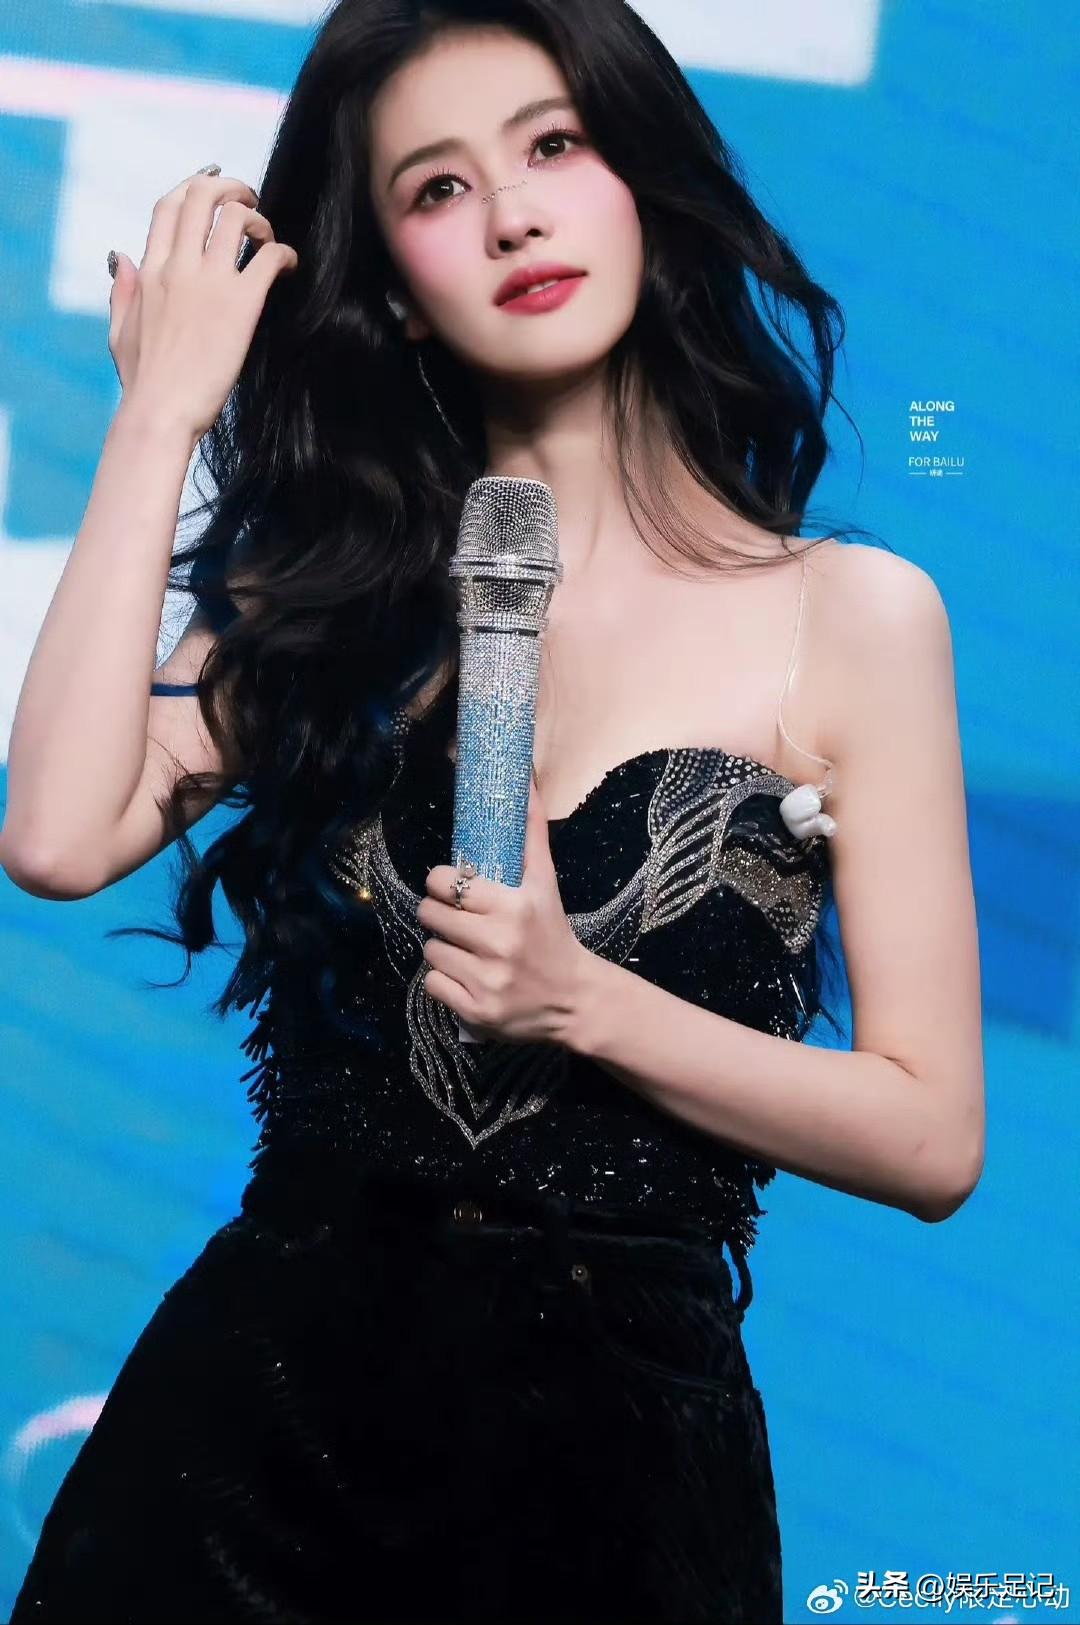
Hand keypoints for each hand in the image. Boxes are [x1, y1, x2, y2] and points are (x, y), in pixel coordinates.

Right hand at [108, 168, 298, 439]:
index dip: (195, 185)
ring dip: (258, 219)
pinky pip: (269, 257)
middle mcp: (178, 268)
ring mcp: (209, 283)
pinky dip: (284, 252)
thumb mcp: (120, 332)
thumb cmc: (144, 384)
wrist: (161, 413)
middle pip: (203, 196)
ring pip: (236, 217)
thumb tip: (120, 257)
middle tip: (250, 202)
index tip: (214, 186)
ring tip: (267, 238)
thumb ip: (123, 291)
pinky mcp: (241, 304)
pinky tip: (288, 266)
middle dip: (230, 187)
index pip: (170, 206)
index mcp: (150, 272)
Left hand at [418, 777, 590, 1046]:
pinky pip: (432, 985)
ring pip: (430, 951)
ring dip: (442, 949)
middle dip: (439, 915)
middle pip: (431, 916)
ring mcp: (487, 981)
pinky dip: (444, 981)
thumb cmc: (553, 933)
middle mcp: (500, 944)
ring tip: (466, 950)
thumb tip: (525, 777)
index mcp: (515, 907)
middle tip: (457, 919)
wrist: (574, 999)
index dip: (442, 883)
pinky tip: (467, 976)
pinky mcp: (476, 1011)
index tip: (453, 887)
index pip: (445, 883)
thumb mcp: (546, 882)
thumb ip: (532, 831)